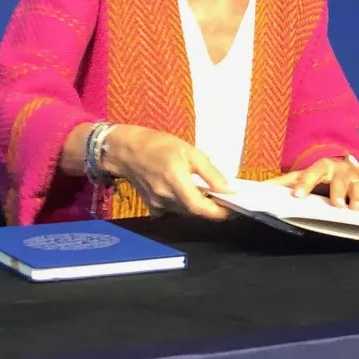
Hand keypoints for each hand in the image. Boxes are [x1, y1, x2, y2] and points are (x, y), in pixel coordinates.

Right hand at [99, 125, 231, 219]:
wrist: (127, 151)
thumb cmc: (159, 146)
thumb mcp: (190, 152)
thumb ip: (210, 173)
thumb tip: (228, 189)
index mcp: (176, 181)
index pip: (200, 207)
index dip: (218, 212)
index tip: (231, 209)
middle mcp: (165, 197)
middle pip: (194, 211)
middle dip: (210, 206)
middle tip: (221, 195)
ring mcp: (157, 204)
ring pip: (185, 211)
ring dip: (196, 204)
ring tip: (202, 189)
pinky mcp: (152, 207)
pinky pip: (173, 210)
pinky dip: (182, 204)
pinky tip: (182, 191)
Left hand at [271, 157, 358, 213]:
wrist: (342, 164)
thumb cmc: (319, 173)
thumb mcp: (302, 174)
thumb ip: (283, 183)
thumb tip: (260, 189)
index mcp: (321, 167)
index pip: (311, 174)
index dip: (305, 184)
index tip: (298, 196)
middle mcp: (339, 171)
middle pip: (338, 180)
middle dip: (338, 191)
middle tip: (336, 204)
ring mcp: (354, 180)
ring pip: (358, 187)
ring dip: (357, 198)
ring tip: (355, 209)